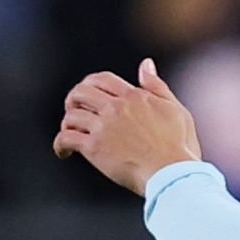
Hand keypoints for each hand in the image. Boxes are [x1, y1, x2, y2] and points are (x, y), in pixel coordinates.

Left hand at [54, 59, 202, 193]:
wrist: (172, 175)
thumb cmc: (179, 147)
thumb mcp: (175, 110)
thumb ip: (157, 86)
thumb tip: (146, 64)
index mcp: (134, 97)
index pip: (102, 79)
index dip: (91, 83)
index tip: (88, 93)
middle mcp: (115, 108)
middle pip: (81, 92)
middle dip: (73, 99)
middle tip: (73, 110)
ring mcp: (103, 127)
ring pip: (71, 116)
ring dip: (68, 123)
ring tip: (71, 132)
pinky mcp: (94, 148)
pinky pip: (66, 138)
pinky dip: (60, 144)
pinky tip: (63, 152)